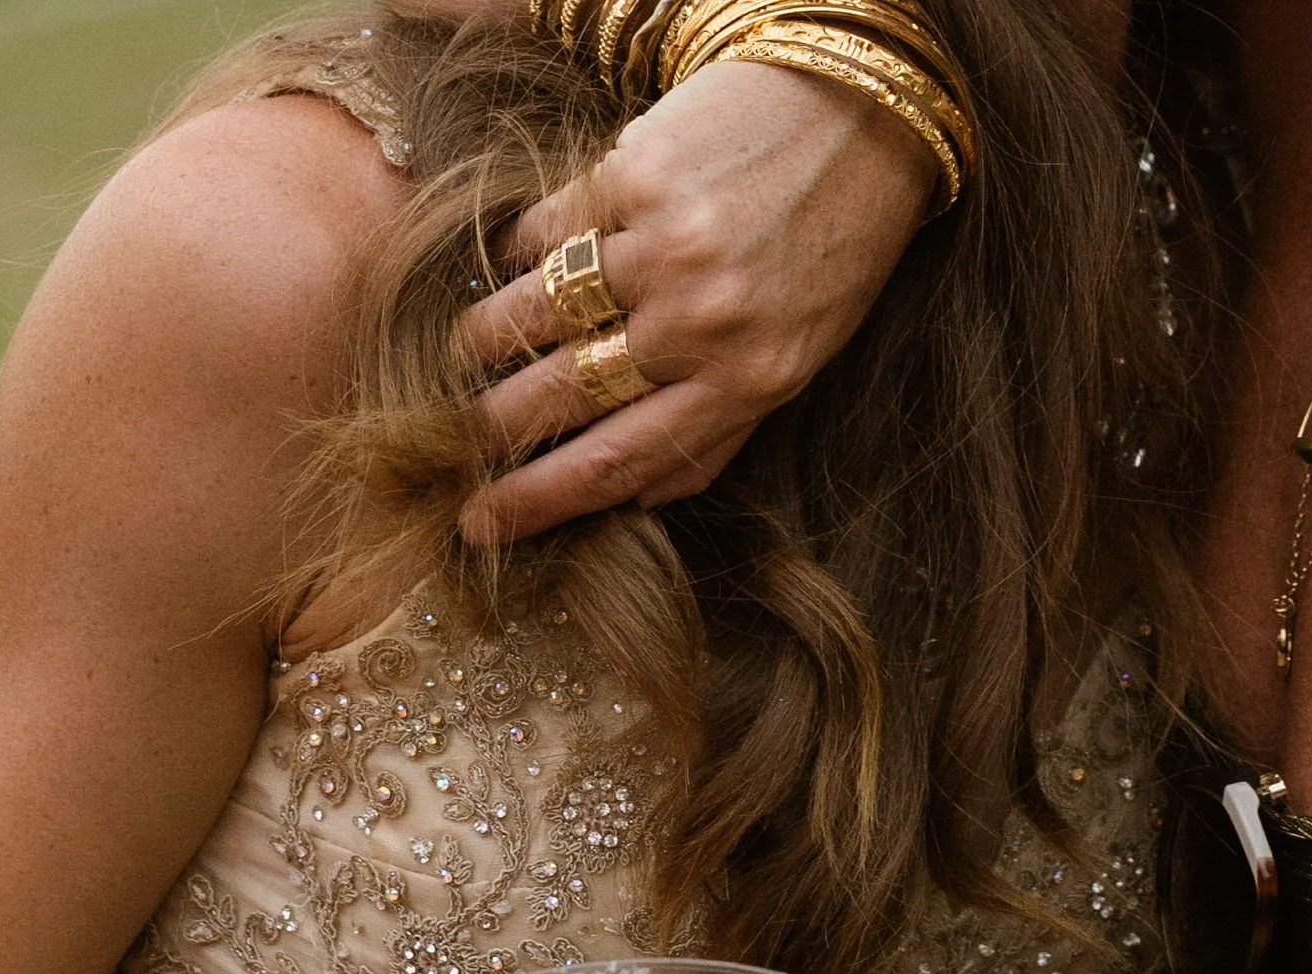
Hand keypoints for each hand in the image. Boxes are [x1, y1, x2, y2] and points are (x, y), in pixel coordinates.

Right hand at [460, 63, 936, 541]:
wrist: (861, 114)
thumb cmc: (834, 248)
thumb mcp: (800, 359)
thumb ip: (720, 431)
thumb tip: (637, 498)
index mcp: (745, 381)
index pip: (618, 461)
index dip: (540, 499)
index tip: (484, 522)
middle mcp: (701, 322)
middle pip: (564, 394)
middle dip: (492, 429)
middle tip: (450, 447)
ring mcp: (664, 245)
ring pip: (539, 310)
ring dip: (486, 339)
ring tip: (462, 355)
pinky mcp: (637, 171)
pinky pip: (549, 229)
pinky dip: (519, 254)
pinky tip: (510, 266)